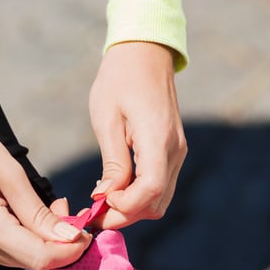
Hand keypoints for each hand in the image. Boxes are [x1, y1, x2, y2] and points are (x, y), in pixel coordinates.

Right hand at [0, 117, 90, 269]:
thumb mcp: (9, 173)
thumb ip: (38, 212)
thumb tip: (69, 237)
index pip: (41, 257)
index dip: (70, 250)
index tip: (87, 231)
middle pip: (30, 262)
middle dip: (58, 244)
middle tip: (68, 211)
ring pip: (17, 258)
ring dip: (41, 241)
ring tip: (51, 208)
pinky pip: (1, 249)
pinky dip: (22, 238)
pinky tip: (27, 214)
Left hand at [88, 41, 186, 227]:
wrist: (144, 54)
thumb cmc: (119, 80)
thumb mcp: (107, 120)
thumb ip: (112, 162)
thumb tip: (107, 197)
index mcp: (157, 140)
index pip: (150, 190)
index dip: (125, 206)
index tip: (99, 203)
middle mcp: (174, 150)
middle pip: (156, 203)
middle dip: (124, 215)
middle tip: (92, 214)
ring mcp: (177, 152)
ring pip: (160, 199)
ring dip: (131, 208)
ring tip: (100, 202)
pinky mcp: (173, 152)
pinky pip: (159, 185)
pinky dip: (139, 196)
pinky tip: (115, 189)